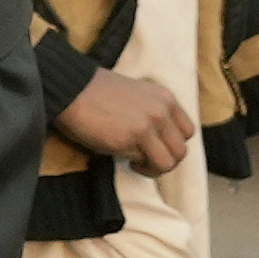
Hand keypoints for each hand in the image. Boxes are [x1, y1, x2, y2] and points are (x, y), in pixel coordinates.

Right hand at [57, 68, 201, 177]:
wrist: (71, 88)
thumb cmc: (95, 94)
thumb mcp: (136, 97)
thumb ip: (151, 114)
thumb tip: (155, 141)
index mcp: (165, 98)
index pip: (187, 131)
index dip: (172, 144)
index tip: (155, 146)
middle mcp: (162, 111)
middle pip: (181, 150)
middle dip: (164, 161)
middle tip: (145, 161)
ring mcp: (148, 125)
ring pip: (169, 162)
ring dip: (154, 169)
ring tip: (137, 164)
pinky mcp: (131, 137)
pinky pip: (144, 161)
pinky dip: (137, 165)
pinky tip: (124, 159)